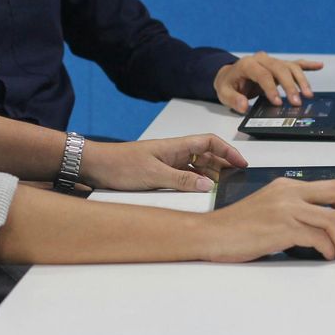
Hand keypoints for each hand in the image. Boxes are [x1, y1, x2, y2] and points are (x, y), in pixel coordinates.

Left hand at [80, 135, 246, 192]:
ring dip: (209, 175)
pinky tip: (197, 192)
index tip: (241, 163)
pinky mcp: (157, 172)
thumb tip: (208, 185)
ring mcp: (165, 162)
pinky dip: (193, 182)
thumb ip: (182, 180)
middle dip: (222, 165)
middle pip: (205, 154)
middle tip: (236, 179)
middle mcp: (172, 152)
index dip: (227, 151)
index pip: (208, 143)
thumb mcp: (153, 175)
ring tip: (221, 187)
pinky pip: (183, 175)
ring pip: (195, 166)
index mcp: (174, 146)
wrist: (94, 165)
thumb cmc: (119, 165)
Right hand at [198, 177, 334, 261]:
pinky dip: (328, 248)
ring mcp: (285, 208)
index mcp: (285, 185)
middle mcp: (287, 192)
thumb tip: (322, 227)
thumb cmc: (235, 226)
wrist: (210, 233)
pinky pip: (317, 237)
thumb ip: (292, 210)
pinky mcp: (281, 227)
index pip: (329, 185)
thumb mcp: (268, 209)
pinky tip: (326, 255)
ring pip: (331, 218)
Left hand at [214, 52, 323, 113]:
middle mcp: (262, 59)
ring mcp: (272, 61)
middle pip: (279, 69)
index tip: (278, 102)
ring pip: (290, 66)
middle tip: (297, 102)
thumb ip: (233, 99)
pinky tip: (319, 65)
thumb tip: (243, 106)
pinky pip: (295, 63)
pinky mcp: (279, 65)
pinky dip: (307, 65)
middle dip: (290, 85)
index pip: (262, 74)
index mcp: (247, 64)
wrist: (230, 75)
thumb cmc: (228, 85)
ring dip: (301, 80)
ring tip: (308, 95)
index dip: (271, 88)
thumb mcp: (224, 93)